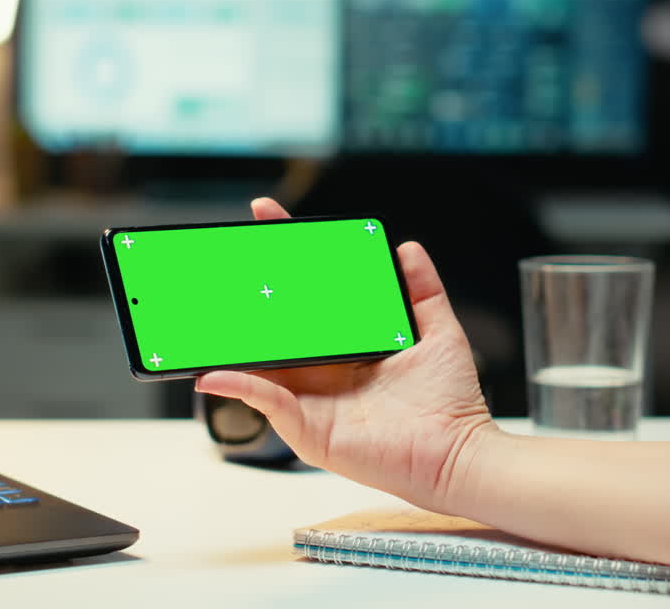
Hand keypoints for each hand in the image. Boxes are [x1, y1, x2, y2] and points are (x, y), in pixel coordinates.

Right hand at [195, 197, 494, 512]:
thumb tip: (407, 248)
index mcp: (345, 344)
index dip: (287, 256)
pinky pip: (265, 400)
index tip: (267, 216)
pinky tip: (217, 370)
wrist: (457, 454)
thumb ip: (422, 290)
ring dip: (233, 335)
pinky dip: (238, 384)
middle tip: (231, 252)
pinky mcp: (306, 428)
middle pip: (277, 323)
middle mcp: (322, 369)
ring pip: (261, 361)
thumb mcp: (437, 332)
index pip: (309, 294)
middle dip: (248, 286)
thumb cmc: (450, 403)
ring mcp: (310, 398)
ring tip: (212, 303)